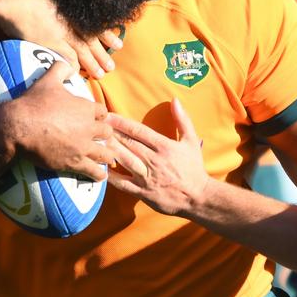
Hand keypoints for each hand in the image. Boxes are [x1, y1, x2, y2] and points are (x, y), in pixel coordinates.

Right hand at [0, 0, 118, 77]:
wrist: (13, 3)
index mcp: (73, 8)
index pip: (95, 24)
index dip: (107, 35)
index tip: (117, 43)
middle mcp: (71, 21)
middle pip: (92, 40)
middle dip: (103, 54)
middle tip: (112, 66)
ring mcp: (62, 33)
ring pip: (83, 51)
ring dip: (93, 64)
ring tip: (101, 74)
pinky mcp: (51, 43)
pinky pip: (67, 58)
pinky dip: (73, 67)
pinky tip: (78, 74)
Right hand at [8, 62, 113, 178]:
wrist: (19, 126)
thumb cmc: (33, 102)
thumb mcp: (48, 80)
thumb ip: (60, 68)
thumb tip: (68, 63)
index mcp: (85, 107)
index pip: (102, 112)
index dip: (100, 116)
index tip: (97, 119)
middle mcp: (88, 127)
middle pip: (107, 132)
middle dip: (104, 135)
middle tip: (101, 139)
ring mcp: (83, 146)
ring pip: (105, 153)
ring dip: (106, 155)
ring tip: (105, 159)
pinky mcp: (75, 162)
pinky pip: (94, 171)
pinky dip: (98, 174)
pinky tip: (99, 175)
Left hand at [103, 99, 210, 216]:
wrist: (198, 196)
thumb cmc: (194, 168)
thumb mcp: (191, 141)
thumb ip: (182, 120)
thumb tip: (175, 100)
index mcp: (164, 147)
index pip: (139, 131)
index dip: (122, 123)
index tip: (109, 116)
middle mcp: (154, 161)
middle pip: (129, 144)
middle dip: (112, 133)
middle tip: (97, 125)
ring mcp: (147, 177)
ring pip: (125, 160)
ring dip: (111, 150)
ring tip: (98, 141)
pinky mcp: (143, 192)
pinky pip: (124, 184)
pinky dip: (112, 177)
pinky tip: (102, 168)